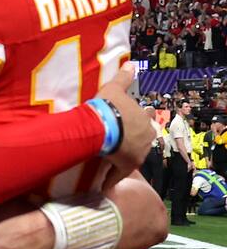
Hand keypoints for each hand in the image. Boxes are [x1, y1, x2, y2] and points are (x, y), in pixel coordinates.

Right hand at [97, 64, 152, 182]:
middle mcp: (145, 137)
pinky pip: (118, 175)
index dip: (132, 123)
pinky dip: (111, 179)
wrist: (104, 126)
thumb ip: (123, 78)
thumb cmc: (110, 107)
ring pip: (131, 157)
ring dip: (121, 159)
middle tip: (115, 142)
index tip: (123, 124)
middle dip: (130, 141)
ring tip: (108, 160)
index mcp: (144, 120)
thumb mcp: (115, 89)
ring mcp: (137, 153)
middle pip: (139, 140)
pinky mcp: (127, 166)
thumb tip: (131, 63)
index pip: (142, 121)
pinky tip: (104, 185)